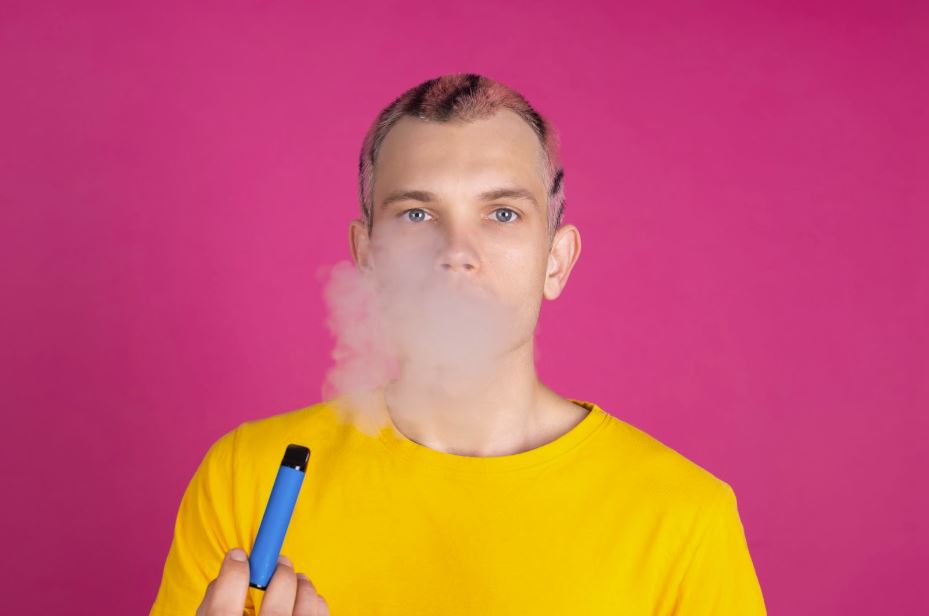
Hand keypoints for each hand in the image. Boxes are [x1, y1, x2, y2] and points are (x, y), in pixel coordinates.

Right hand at [196, 548, 329, 615]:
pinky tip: (306, 599)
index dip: (234, 572)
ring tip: (296, 578)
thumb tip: (232, 570)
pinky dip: (316, 604)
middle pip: (276, 603)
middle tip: (278, 562)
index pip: (225, 603)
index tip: (239, 556)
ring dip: (303, 586)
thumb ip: (212, 608)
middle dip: (280, 574)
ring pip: (306, 609)